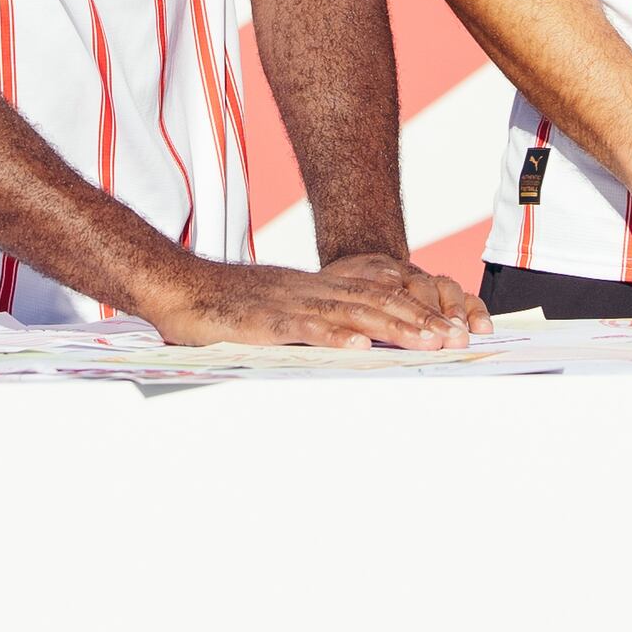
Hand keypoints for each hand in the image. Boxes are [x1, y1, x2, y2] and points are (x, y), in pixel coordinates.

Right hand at [140, 253, 483, 349]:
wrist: (176, 287)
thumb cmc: (225, 306)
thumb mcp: (281, 307)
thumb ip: (316, 318)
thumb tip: (355, 338)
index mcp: (317, 289)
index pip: (377, 295)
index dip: (416, 310)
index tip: (450, 328)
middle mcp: (310, 291)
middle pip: (375, 301)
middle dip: (419, 320)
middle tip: (455, 339)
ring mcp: (288, 303)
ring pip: (349, 312)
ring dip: (392, 327)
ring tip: (426, 342)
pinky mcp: (263, 321)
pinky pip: (303, 327)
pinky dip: (333, 335)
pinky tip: (358, 345)